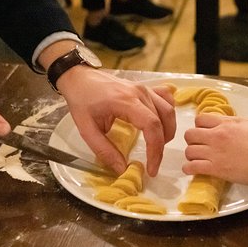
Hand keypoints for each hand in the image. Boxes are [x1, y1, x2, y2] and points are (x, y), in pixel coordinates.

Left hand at [56, 67, 175, 176]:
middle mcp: (140, 93)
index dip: (155, 150)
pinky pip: (166, 100)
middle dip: (161, 146)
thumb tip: (122, 169)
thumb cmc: (82, 100)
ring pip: (168, 111)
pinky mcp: (146, 88)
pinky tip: (161, 126)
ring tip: (156, 148)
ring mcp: (145, 89)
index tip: (151, 168)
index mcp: (126, 101)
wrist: (79, 78)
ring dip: (167, 132)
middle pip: (163, 120)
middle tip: (153, 163)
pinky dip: (167, 115)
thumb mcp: (87, 129)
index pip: (151, 126)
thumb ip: (104, 150)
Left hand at [183, 114, 247, 186]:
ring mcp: (214, 152)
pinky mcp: (215, 168)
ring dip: (192, 155)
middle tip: (199, 146)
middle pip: (190, 134)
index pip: (200, 119)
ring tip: (197, 160)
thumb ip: (234, 125)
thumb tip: (229, 128)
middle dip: (193, 140)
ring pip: (189, 150)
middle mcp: (217, 135)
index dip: (200, 127)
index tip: (204, 133)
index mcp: (227, 123)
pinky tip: (191, 170)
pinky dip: (189, 169)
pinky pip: (191, 167)